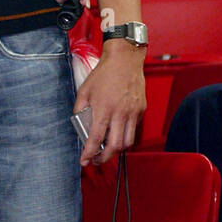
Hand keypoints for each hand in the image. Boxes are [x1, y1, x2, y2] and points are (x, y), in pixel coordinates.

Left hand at [72, 45, 145, 165]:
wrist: (125, 59)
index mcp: (104, 108)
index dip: (89, 154)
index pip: (95, 139)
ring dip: (117, 150)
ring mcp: (133, 112)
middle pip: (115, 147)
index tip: (84, 161)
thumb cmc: (104, 73)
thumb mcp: (85, 90)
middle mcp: (120, 113)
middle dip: (104, 158)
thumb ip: (80, 110)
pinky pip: (134, 129)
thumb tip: (80, 125)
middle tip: (97, 160)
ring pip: (128, 142)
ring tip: (108, 148)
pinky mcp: (141, 109)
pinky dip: (126, 134)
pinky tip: (118, 130)